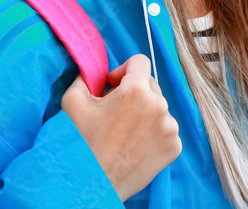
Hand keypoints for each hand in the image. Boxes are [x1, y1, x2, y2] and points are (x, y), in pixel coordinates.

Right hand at [61, 54, 181, 200]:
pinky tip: (134, 144)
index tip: (112, 86)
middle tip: (114, 112)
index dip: (123, 70)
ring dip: (143, 113)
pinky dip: (152, 133)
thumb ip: (86, 77)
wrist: (89, 186)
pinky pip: (165, 129)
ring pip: (158, 108)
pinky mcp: (174, 147)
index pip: (139, 61)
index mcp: (136, 90)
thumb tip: (93, 72)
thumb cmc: (80, 143)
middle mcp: (159, 106)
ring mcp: (170, 128)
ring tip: (123, 132)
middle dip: (133, 93)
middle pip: (150, 85)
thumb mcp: (73, 101)